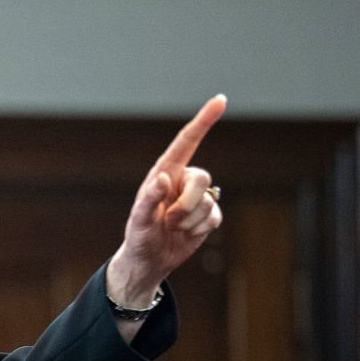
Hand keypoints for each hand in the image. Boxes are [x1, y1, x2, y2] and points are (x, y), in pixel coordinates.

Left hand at [107, 95, 226, 305]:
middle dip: (187, 204)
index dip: (204, 120)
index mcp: (164, 172)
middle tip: (168, 220)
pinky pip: (215, 217)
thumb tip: (164, 179)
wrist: (150, 260)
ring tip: (172, 227)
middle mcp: (182, 181)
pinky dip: (200, 229)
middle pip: (202, 178)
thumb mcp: (138, 220)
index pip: (187, 141)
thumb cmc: (139, 236)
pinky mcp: (207, 215)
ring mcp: (196, 198)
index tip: (221, 100)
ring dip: (190, 221)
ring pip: (209, 201)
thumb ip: (148, 199)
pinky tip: (185, 233)